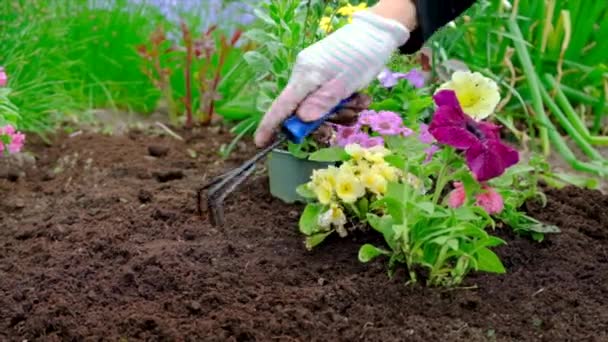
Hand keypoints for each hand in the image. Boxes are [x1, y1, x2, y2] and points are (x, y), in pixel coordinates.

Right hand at [254, 10, 410, 146]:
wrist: (376, 34)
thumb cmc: (361, 56)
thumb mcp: (345, 82)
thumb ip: (323, 102)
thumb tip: (301, 119)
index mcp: (305, 76)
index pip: (282, 105)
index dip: (270, 125)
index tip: (260, 143)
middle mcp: (305, 77)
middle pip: (305, 112)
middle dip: (328, 120)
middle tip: (351, 117)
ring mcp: (315, 77)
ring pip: (321, 108)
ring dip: (342, 112)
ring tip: (361, 102)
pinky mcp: (326, 77)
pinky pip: (329, 99)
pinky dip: (345, 103)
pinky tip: (360, 97)